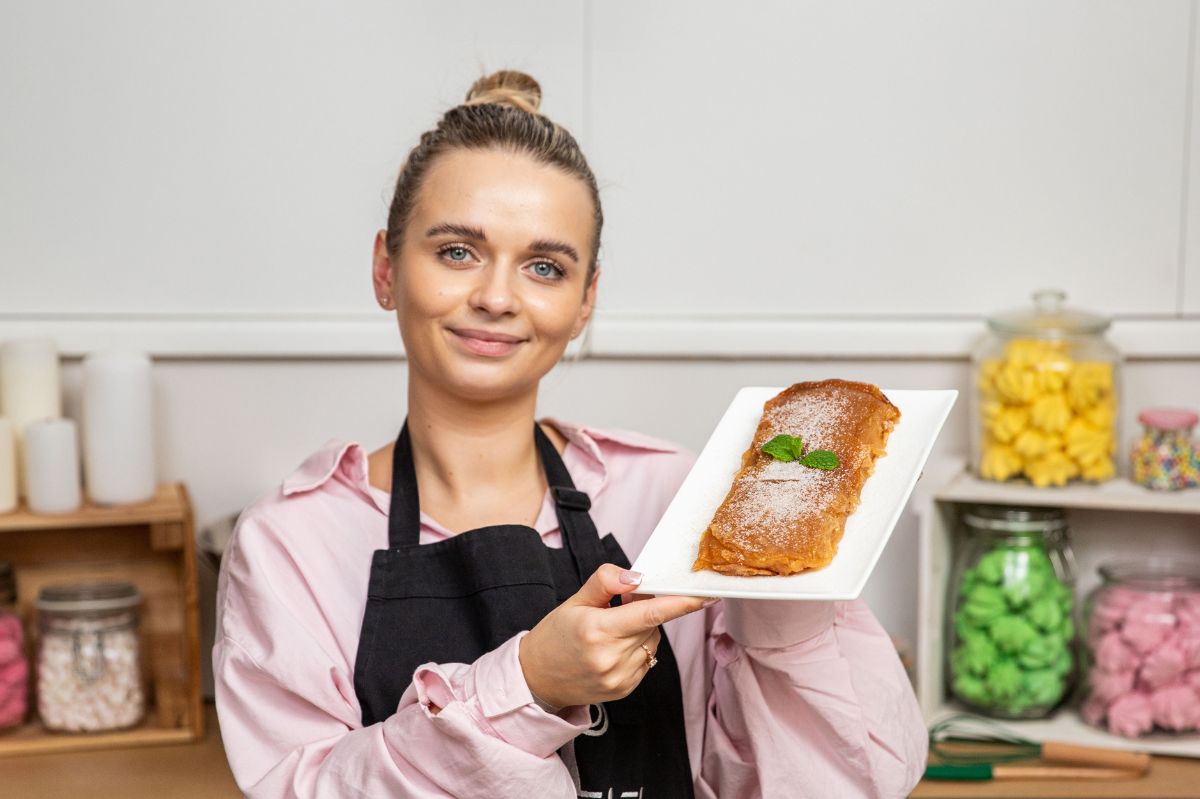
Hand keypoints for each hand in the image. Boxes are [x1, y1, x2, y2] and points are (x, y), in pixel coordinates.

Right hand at [518, 564, 712, 709]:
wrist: (536, 678)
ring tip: (613, 630)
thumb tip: (636, 576)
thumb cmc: (554, 636)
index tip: (704, 596)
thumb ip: (606, 583)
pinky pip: (647, 661)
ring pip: (652, 643)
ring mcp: (618, 678)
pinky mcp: (624, 690)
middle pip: (652, 625)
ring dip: (643, 631)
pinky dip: (638, 649)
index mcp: (597, 631)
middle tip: (623, 604)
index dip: (680, 604)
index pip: (649, 614)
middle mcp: (610, 658)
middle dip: (646, 610)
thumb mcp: (575, 601)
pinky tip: (614, 649)